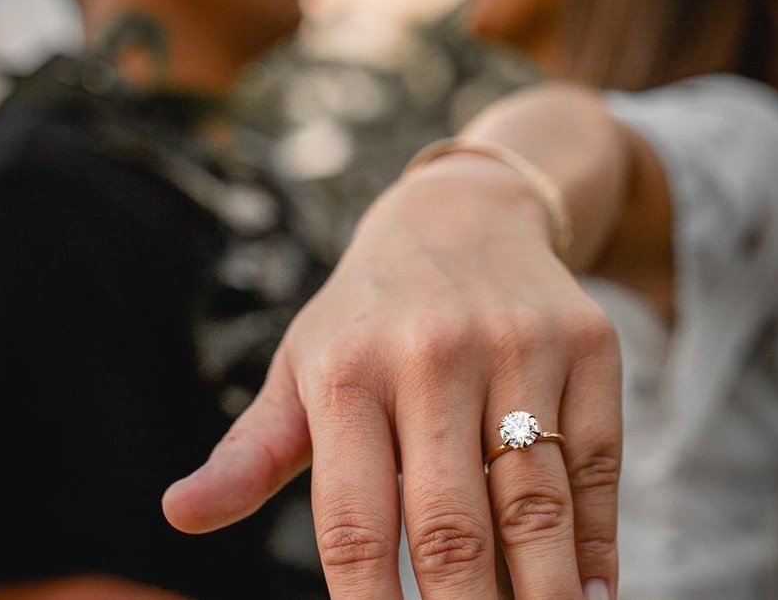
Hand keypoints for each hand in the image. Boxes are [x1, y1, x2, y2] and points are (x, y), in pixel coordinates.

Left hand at [163, 156, 621, 598]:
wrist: (462, 215)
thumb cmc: (368, 316)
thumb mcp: (302, 365)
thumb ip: (250, 450)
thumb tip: (176, 515)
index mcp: (347, 371)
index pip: (353, 525)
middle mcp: (433, 355)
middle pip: (452, 526)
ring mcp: (518, 347)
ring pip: (536, 503)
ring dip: (542, 593)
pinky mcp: (587, 345)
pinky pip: (600, 463)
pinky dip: (600, 542)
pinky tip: (593, 595)